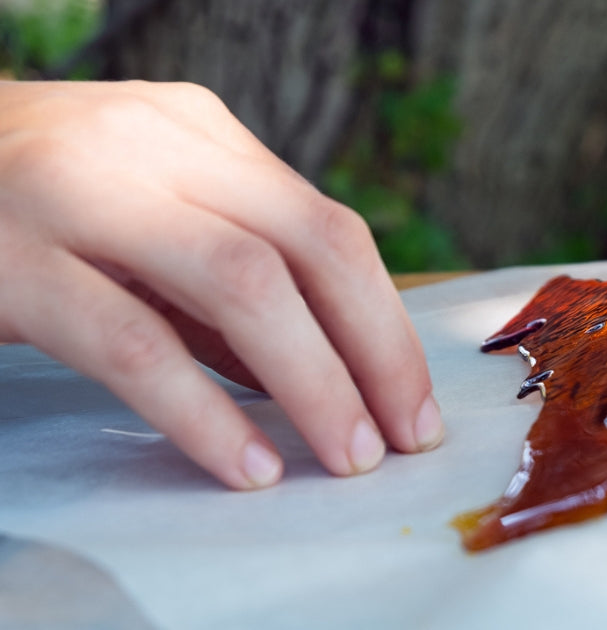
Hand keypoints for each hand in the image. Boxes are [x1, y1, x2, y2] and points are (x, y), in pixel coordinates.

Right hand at [0, 80, 443, 487]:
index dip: (386, 322)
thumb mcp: (145, 223)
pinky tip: (246, 464)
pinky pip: (137, 342)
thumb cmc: (31, 212)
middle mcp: (154, 143)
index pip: (330, 228)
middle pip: (310, 248)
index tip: (415, 403)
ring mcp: (81, 190)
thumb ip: (226, 286)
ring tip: (346, 458)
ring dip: (313, 384)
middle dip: (374, 353)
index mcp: (200, 133)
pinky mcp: (13, 260)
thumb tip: (327, 375)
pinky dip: (205, 412)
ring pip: (243, 285)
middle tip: (403, 440)